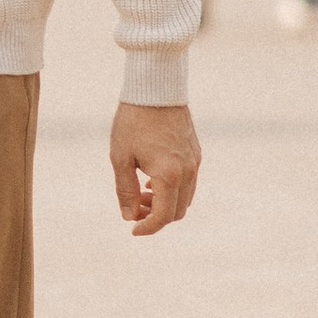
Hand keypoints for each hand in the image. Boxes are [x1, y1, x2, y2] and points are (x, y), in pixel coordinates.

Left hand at [110, 103, 199, 237]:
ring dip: (166, 204)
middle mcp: (188, 171)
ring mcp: (195, 162)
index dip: (148, 228)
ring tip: (142, 193)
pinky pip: (189, 182)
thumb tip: (128, 216)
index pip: (163, 216)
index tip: (132, 229)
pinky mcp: (196, 152)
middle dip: (156, 217)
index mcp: (170, 174)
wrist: (156, 88)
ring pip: (186, 198)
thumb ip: (126, 190)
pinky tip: (153, 179)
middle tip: (134, 209)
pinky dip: (174, 190)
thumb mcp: (121, 157)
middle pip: (177, 211)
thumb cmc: (133, 121)